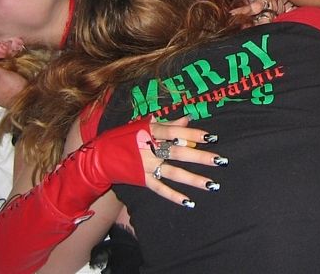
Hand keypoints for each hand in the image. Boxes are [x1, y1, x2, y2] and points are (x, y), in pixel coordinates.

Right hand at [86, 116, 225, 207]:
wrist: (100, 155)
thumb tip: (188, 119)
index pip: (175, 132)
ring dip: (193, 179)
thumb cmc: (125, 136)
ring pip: (173, 173)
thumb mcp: (145, 125)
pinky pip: (160, 189)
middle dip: (200, 157)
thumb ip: (168, 124)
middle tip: (220, 160)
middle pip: (178, 153)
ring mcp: (145, 166)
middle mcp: (149, 149)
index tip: (211, 137)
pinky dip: (174, 196)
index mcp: (150, 132)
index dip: (193, 134)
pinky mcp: (142, 180)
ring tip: (212, 184)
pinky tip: (189, 201)